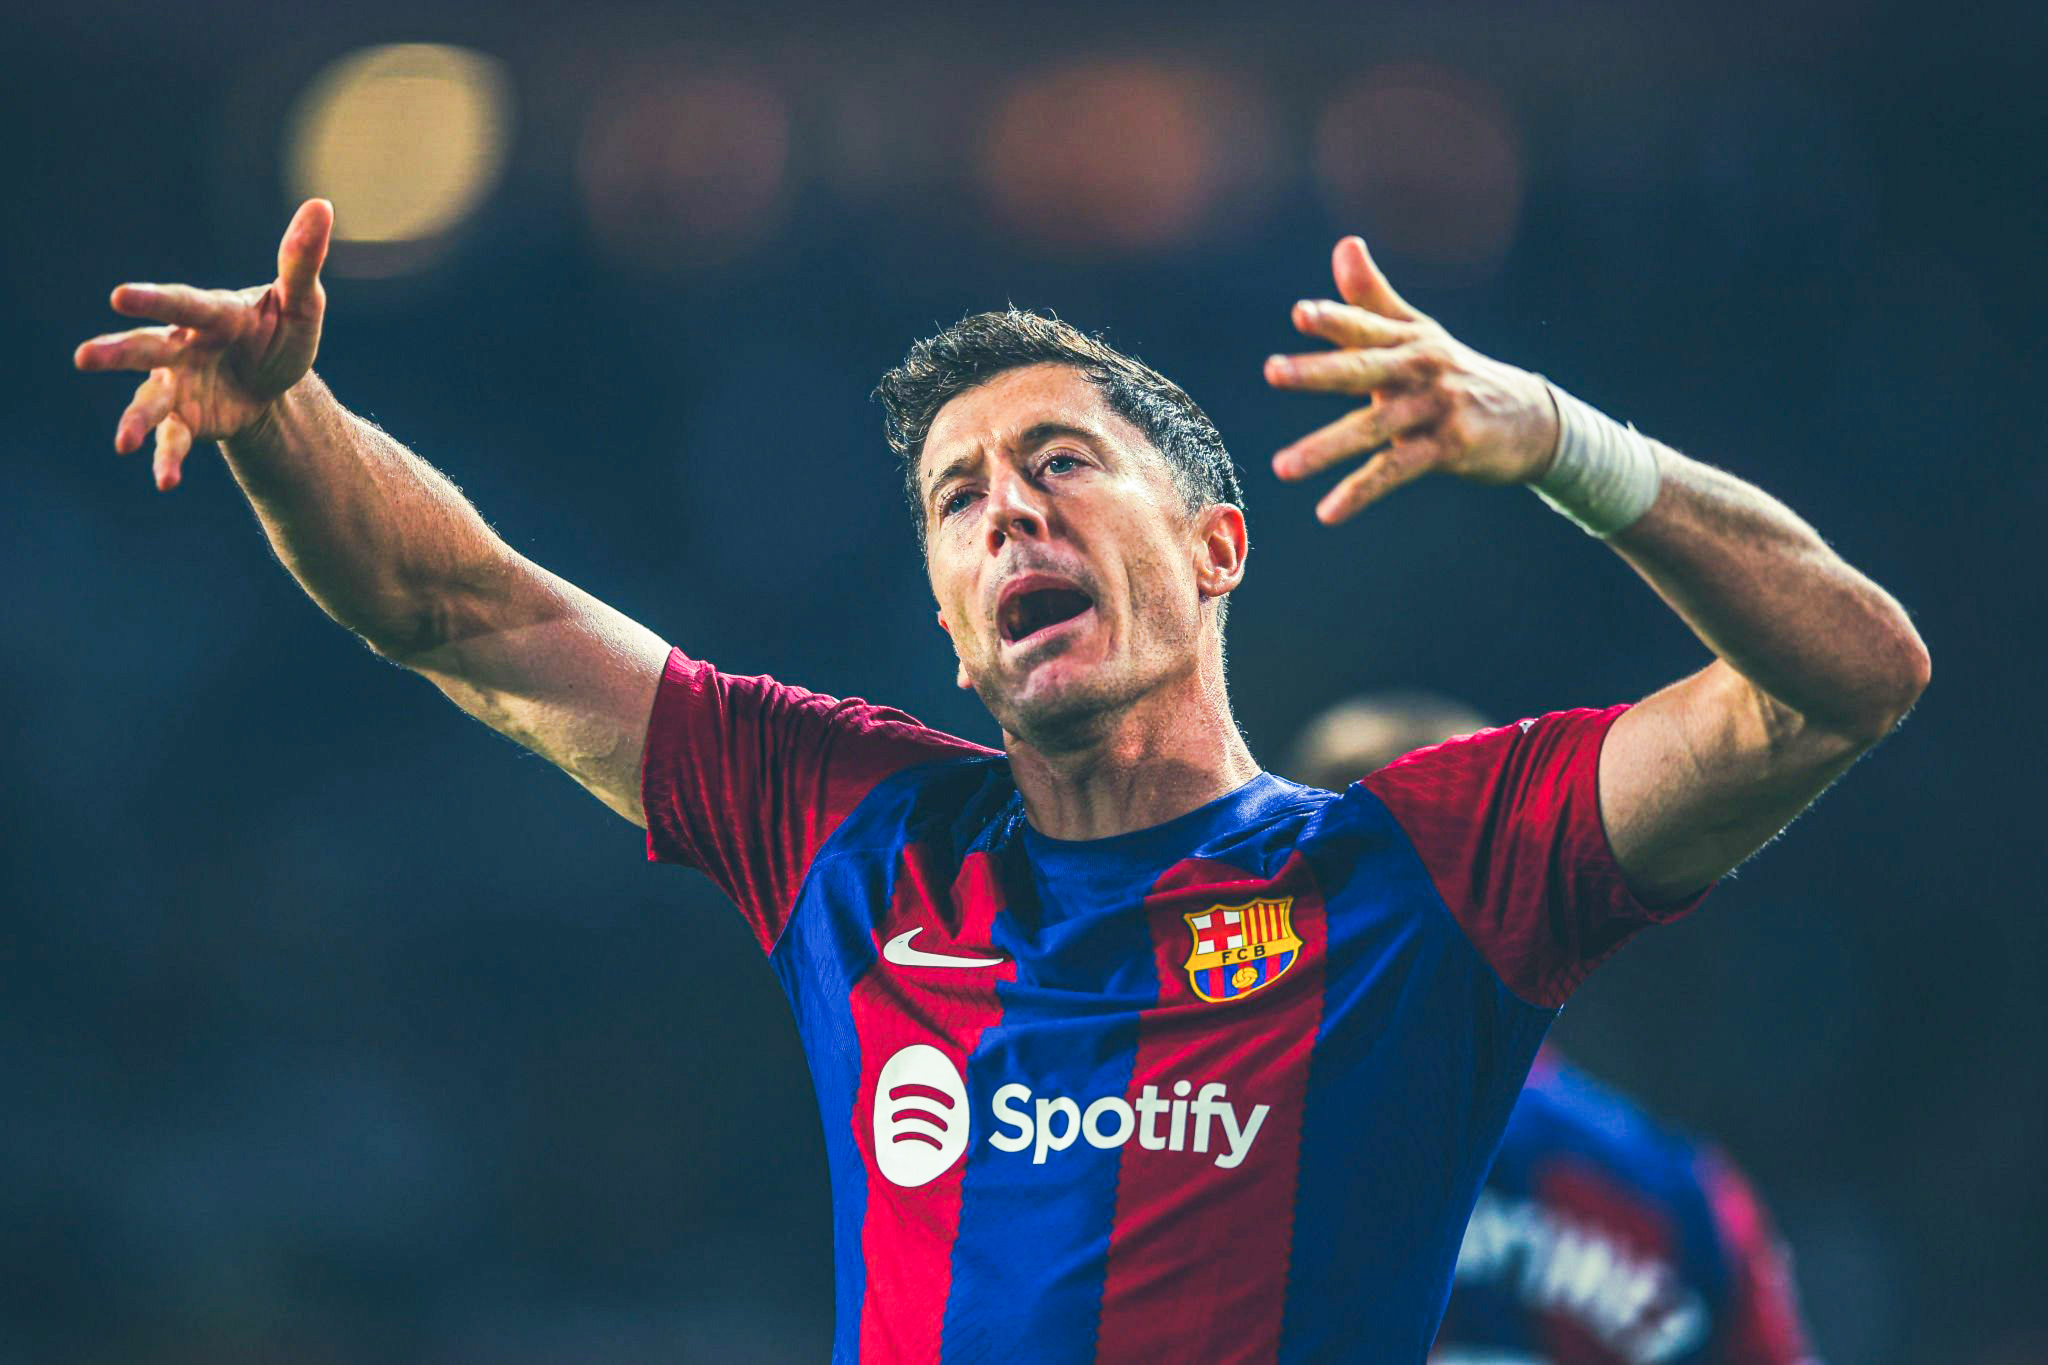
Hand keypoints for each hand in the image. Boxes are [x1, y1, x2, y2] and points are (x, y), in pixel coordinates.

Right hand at [73, 199, 332, 489]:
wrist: (273, 380)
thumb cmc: (279, 330)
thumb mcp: (301, 301)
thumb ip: (302, 261)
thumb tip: (322, 206)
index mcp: (213, 314)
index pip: (185, 304)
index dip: (156, 300)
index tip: (120, 296)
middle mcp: (184, 346)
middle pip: (148, 347)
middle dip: (119, 352)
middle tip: (84, 357)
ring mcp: (180, 383)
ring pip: (151, 399)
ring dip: (133, 418)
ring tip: (121, 442)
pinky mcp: (187, 418)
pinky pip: (174, 439)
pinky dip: (168, 459)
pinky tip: (166, 481)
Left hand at [1265, 236, 1559, 523]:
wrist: (1531, 419)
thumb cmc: (1456, 372)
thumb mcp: (1418, 333)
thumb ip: (1372, 297)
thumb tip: (1344, 243)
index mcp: (1407, 340)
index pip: (1366, 326)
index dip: (1335, 319)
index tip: (1301, 315)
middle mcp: (1421, 369)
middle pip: (1363, 369)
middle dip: (1317, 371)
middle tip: (1272, 371)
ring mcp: (1435, 409)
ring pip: (1373, 428)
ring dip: (1325, 448)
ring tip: (1281, 468)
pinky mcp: (1448, 448)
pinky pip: (1394, 472)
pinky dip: (1360, 492)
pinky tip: (1327, 513)